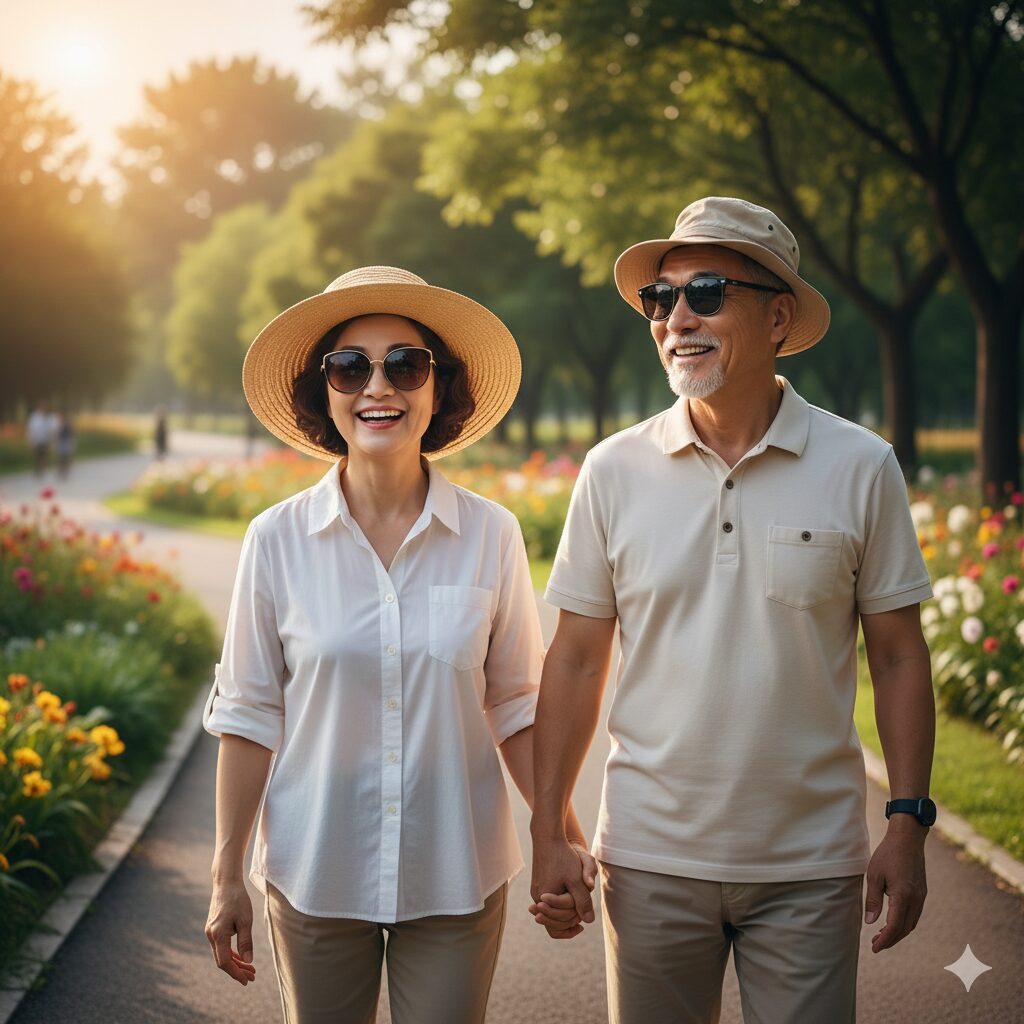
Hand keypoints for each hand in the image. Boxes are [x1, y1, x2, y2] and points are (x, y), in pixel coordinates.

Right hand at [206, 880, 257, 984]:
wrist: (226, 882)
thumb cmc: (237, 899)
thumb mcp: (246, 920)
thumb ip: (245, 941)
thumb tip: (248, 961)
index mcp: (218, 935)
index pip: (225, 962)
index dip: (236, 973)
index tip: (247, 980)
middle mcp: (211, 935)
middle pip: (223, 960)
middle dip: (237, 970)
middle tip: (252, 977)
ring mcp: (211, 932)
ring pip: (222, 953)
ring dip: (236, 962)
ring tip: (250, 969)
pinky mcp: (214, 927)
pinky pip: (222, 945)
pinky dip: (232, 953)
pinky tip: (241, 957)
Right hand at [529, 835, 596, 939]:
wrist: (548, 837)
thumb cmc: (563, 857)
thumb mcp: (576, 879)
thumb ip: (582, 901)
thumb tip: (588, 921)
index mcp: (545, 899)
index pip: (556, 926)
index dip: (570, 928)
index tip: (581, 926)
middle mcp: (538, 897)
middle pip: (551, 921)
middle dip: (566, 922)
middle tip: (580, 923)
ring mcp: (536, 890)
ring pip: (550, 912)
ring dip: (563, 914)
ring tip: (577, 915)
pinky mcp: (539, 883)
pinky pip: (548, 902)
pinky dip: (558, 906)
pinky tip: (571, 901)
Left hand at [864, 825, 927, 952]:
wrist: (908, 838)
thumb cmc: (888, 854)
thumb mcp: (874, 875)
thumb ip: (873, 899)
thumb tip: (870, 922)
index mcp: (903, 896)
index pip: (894, 926)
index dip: (885, 939)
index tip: (874, 948)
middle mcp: (916, 899)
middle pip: (904, 929)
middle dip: (890, 939)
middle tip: (875, 944)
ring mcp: (921, 896)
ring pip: (911, 923)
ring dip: (898, 932)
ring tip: (881, 935)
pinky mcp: (922, 892)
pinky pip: (914, 914)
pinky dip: (904, 923)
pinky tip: (893, 921)